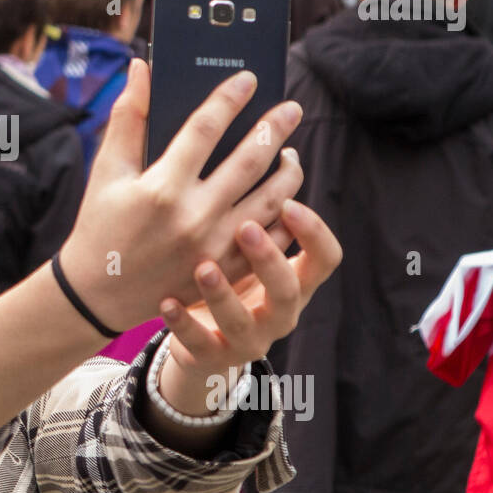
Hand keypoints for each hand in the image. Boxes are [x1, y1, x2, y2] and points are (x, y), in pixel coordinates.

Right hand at [59, 59, 305, 329]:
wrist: (97, 292)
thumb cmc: (99, 224)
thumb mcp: (106, 170)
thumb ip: (127, 116)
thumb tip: (141, 67)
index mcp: (162, 187)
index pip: (206, 128)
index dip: (229, 99)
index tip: (247, 79)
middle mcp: (193, 216)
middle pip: (249, 160)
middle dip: (274, 128)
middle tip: (292, 108)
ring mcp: (213, 247)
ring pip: (270, 200)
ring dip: (288, 171)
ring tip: (291, 151)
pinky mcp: (224, 270)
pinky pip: (268, 238)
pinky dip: (283, 215)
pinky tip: (286, 196)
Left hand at [154, 199, 340, 412]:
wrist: (203, 339)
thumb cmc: (230, 274)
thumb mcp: (248, 246)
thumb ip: (260, 207)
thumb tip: (267, 135)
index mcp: (294, 279)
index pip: (326, 258)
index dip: (315, 233)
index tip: (290, 201)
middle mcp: (279, 311)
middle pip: (289, 290)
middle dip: (269, 260)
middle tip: (245, 227)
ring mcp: (248, 338)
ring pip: (244, 322)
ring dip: (224, 293)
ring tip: (203, 266)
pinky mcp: (213, 357)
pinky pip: (200, 344)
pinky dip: (183, 324)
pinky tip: (166, 302)